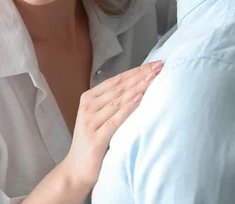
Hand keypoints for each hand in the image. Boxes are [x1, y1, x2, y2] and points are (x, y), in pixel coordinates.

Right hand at [62, 61, 162, 192]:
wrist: (76, 170)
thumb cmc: (92, 142)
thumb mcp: (99, 117)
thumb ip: (112, 102)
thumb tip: (138, 85)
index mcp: (88, 98)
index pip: (116, 80)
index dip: (136, 71)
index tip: (154, 64)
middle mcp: (88, 107)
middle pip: (119, 87)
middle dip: (141, 75)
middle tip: (158, 66)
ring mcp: (90, 122)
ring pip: (118, 100)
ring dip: (138, 88)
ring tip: (153, 78)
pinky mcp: (96, 138)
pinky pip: (115, 120)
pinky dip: (128, 108)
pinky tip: (140, 99)